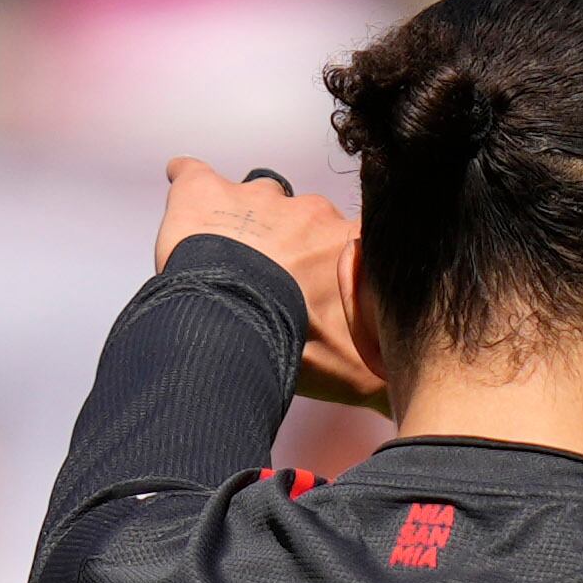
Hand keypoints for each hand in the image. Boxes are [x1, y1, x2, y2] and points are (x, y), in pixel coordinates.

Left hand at [154, 158, 388, 409]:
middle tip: (267, 283)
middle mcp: (314, 212)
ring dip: (243, 221)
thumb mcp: (364, 377)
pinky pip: (191, 173)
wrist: (238, 324)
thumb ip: (386, 381)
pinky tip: (179, 187)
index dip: (334, 264)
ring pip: (254, 197)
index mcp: (355, 244)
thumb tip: (403, 410)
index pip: (355, 241)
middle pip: (303, 219)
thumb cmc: (302, 349)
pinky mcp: (204, 191)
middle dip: (288, 244)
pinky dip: (185, 180)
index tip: (317, 287)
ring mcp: (260, 197)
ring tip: (224, 255)